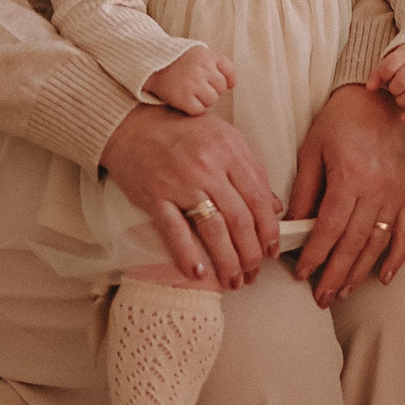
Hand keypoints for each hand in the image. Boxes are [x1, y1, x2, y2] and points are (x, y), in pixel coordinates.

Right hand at [99, 104, 281, 288]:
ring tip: (234, 280)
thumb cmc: (179, 129)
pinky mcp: (155, 196)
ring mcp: (181, 182)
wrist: (130, 123)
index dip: (268, 229)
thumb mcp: (223, 137)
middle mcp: (208, 166)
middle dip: (251, 252)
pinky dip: (188, 255)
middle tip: (255, 272)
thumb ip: (250, 169)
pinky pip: (175, 231)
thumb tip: (273, 205)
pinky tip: (199, 273)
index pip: (258, 197)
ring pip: (213, 229)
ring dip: (227, 261)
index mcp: (229, 150)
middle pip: (239, 218)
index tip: (272, 250)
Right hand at [143, 43, 235, 115]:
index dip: (228, 80)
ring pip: (212, 100)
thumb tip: (233, 84)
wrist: (150, 65)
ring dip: (203, 100)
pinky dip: (194, 109)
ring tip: (190, 93)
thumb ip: (216, 63)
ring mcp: (192, 83)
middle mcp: (201, 68)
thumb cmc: (177, 61)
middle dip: (212, 89)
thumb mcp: (198, 53)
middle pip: (221, 88)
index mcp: (207, 55)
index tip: (220, 83)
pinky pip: (199, 110)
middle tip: (197, 86)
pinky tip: (185, 100)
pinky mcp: (183, 97)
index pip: (229, 71)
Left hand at [286, 83, 404, 303]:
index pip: (330, 227)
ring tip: (343, 292)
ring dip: (360, 272)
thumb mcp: (313, 149)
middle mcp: (377, 190)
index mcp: (351, 176)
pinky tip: (385, 278)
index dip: (315, 255)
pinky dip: (396, 258)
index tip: (301, 273)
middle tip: (321, 297)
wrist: (382, 99)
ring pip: (378, 243)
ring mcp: (396, 194)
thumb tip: (294, 226)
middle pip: (354, 243)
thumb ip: (305, 190)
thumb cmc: (342, 120)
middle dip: (335, 274)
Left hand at [366, 43, 404, 120]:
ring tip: (400, 98)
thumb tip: (370, 87)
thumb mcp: (395, 58)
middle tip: (394, 89)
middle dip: (394, 89)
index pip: (390, 65)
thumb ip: (380, 71)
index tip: (385, 78)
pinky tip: (404, 117)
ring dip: (402, 101)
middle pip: (403, 81)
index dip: (383, 75)